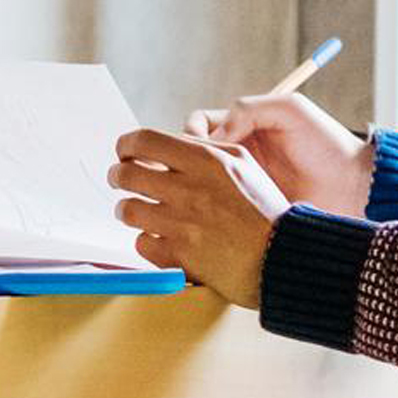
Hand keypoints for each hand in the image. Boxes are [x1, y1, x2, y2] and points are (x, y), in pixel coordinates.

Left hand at [108, 129, 285, 305]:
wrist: (280, 256)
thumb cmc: (264, 208)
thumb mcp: (243, 162)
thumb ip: (204, 147)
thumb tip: (169, 141)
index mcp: (205, 161)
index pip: (144, 140)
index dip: (125, 145)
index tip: (124, 152)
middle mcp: (189, 190)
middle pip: (127, 174)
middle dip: (117, 176)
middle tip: (120, 180)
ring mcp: (182, 225)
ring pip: (128, 210)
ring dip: (127, 209)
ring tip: (136, 211)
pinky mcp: (179, 257)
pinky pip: (141, 243)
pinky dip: (145, 241)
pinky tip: (157, 238)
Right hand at [183, 90, 373, 215]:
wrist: (353, 187)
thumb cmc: (326, 143)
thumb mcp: (290, 110)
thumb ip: (249, 109)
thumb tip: (212, 135)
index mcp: (243, 128)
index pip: (198, 125)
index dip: (189, 133)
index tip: (198, 147)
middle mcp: (236, 155)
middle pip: (189, 156)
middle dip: (180, 163)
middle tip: (183, 174)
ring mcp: (239, 184)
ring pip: (197, 185)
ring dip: (190, 188)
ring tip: (195, 195)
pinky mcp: (246, 210)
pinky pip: (215, 210)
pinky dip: (205, 211)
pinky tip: (210, 214)